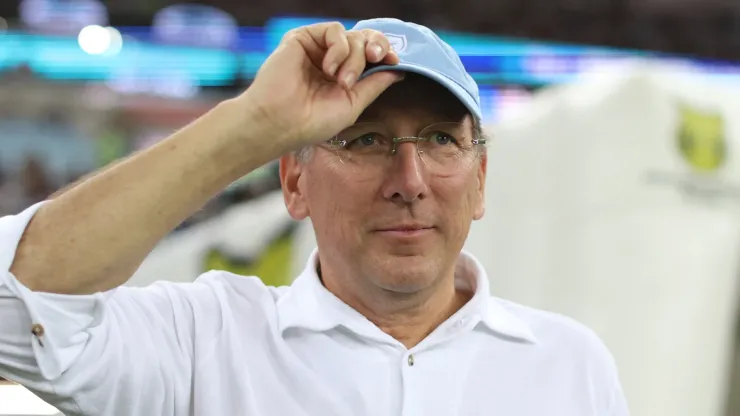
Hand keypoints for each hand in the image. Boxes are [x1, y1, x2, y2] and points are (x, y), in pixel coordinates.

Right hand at [238, 22, 402, 148]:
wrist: (281, 122)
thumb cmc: (312, 122)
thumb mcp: (353, 104)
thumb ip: (374, 84)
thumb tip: (398, 69)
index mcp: (344, 77)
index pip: (371, 57)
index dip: (385, 54)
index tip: (394, 61)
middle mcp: (332, 61)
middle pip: (365, 41)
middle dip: (377, 47)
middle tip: (376, 58)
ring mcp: (317, 49)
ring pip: (352, 37)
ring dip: (354, 58)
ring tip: (341, 81)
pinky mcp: (303, 38)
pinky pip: (334, 30)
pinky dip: (339, 48)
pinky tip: (328, 68)